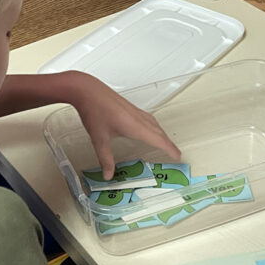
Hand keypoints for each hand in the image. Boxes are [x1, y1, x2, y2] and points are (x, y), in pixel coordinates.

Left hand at [65, 72, 180, 179]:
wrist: (87, 90)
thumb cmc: (94, 109)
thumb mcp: (99, 138)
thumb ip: (105, 158)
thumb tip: (108, 174)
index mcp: (135, 126)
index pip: (158, 140)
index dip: (169, 148)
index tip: (178, 155)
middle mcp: (138, 117)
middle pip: (159, 132)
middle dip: (168, 143)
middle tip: (175, 153)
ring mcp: (134, 111)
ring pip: (154, 124)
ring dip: (162, 134)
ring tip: (165, 142)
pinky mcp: (129, 107)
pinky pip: (148, 118)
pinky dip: (154, 126)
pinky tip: (148, 128)